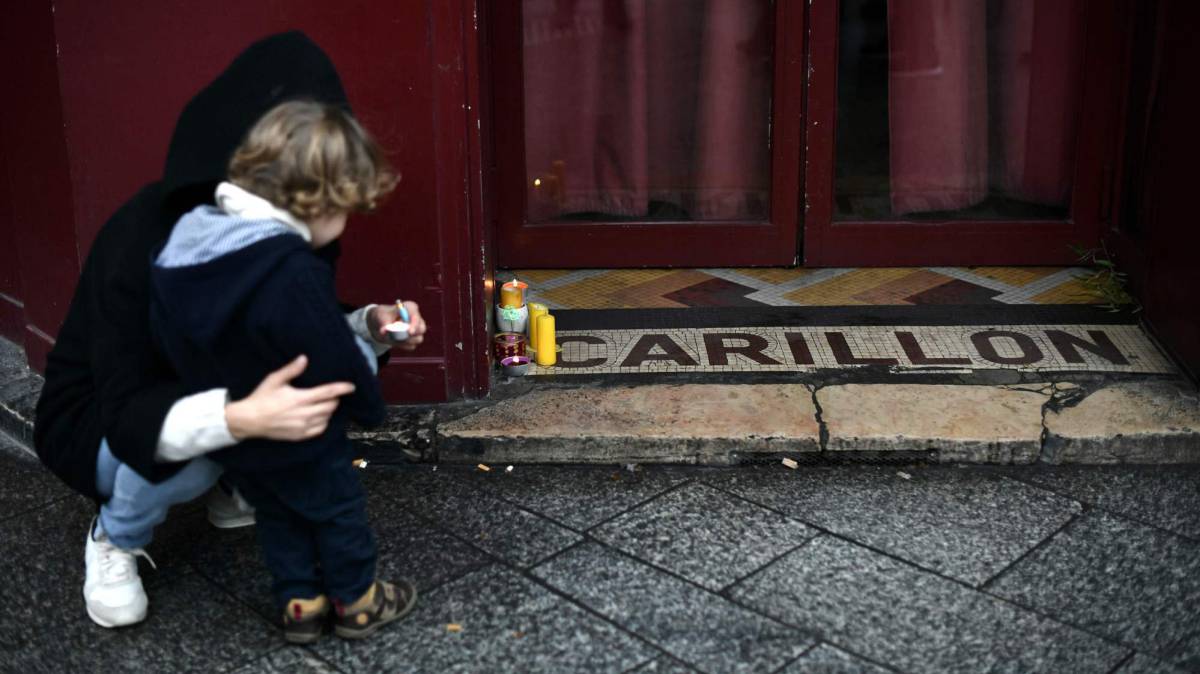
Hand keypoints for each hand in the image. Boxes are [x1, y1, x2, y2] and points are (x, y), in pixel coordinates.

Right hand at [224, 355, 354, 440]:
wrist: (249, 420)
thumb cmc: (262, 398)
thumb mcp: (274, 380)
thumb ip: (291, 370)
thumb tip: (304, 358)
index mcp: (300, 398)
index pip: (328, 393)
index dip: (342, 389)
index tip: (352, 386)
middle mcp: (304, 414)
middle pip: (330, 406)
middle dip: (334, 399)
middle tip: (331, 394)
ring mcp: (303, 426)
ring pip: (327, 418)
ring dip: (329, 410)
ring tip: (325, 404)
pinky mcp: (300, 436)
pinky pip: (320, 429)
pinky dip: (324, 422)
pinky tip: (319, 416)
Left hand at [367, 300, 426, 350]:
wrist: (382, 323)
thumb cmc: (383, 315)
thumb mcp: (381, 316)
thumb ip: (383, 323)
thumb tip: (384, 331)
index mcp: (410, 308)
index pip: (416, 315)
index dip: (415, 324)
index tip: (410, 332)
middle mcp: (416, 319)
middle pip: (422, 329)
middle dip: (412, 335)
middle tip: (400, 337)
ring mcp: (417, 330)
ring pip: (418, 339)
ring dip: (405, 341)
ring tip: (393, 337)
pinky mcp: (414, 339)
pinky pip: (411, 346)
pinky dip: (402, 345)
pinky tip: (395, 340)